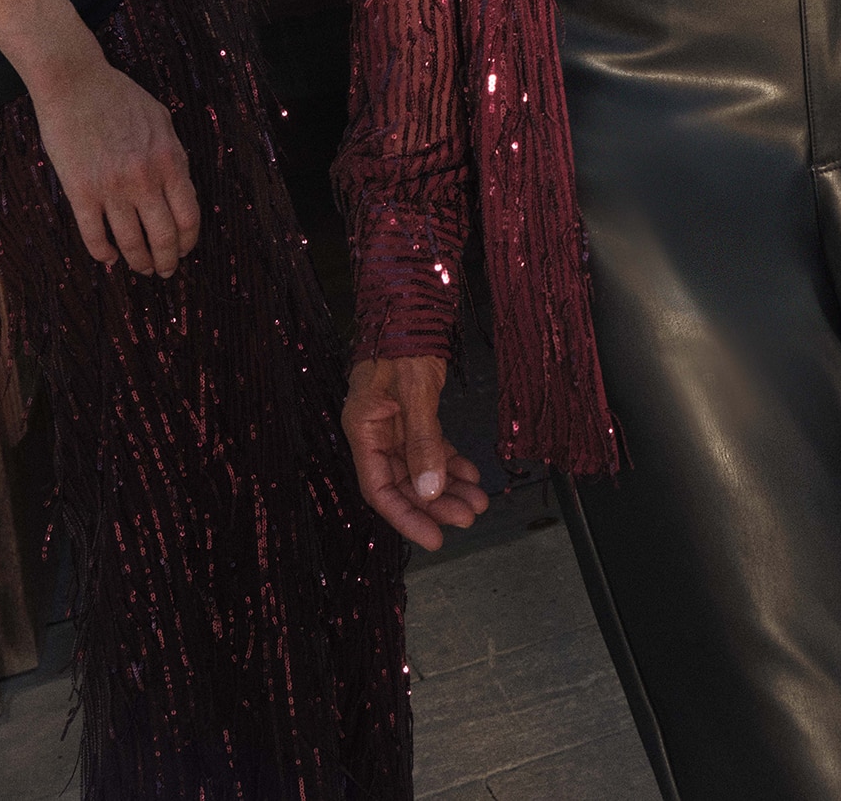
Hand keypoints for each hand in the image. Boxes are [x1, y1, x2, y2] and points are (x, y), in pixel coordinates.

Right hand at [32, 51, 201, 277]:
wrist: (75, 84)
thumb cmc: (120, 98)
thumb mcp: (162, 122)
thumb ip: (173, 157)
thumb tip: (179, 188)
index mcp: (170, 161)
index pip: (189, 216)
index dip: (188, 241)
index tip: (184, 250)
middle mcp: (145, 180)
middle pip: (163, 237)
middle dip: (166, 261)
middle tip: (164, 270)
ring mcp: (112, 188)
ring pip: (130, 242)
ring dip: (138, 262)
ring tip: (140, 268)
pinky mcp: (80, 192)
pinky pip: (94, 235)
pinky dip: (103, 253)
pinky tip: (109, 259)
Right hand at [343, 356, 488, 551]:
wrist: (410, 301)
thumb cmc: (403, 340)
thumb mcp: (414, 392)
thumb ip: (422, 442)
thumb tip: (430, 492)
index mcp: (363, 428)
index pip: (379, 489)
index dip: (406, 517)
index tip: (435, 538)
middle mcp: (375, 431)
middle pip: (403, 483)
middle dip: (435, 504)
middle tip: (468, 517)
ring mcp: (394, 423)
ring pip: (420, 468)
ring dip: (447, 486)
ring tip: (478, 501)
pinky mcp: (413, 413)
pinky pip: (431, 447)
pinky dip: (450, 462)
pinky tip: (471, 475)